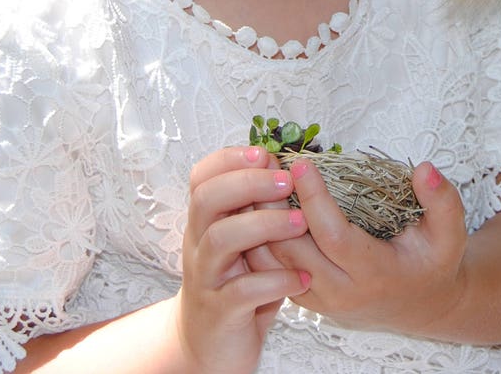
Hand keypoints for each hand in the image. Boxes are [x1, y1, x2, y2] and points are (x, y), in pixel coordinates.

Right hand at [175, 146, 311, 373]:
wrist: (210, 346)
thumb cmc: (235, 286)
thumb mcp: (242, 244)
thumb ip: (257, 210)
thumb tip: (286, 167)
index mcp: (204, 223)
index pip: (202, 178)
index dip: (229, 160)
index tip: (265, 154)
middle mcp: (198, 245)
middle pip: (207, 199)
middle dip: (247, 183)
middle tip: (287, 182)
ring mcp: (206, 278)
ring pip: (220, 239)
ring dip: (263, 225)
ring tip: (301, 223)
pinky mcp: (220, 311)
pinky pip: (243, 290)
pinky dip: (275, 280)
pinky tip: (303, 278)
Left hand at [252, 158, 468, 335]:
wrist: (421, 305)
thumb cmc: (432, 263)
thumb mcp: (449, 234)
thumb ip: (442, 201)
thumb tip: (424, 170)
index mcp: (375, 274)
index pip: (335, 236)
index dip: (315, 200)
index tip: (301, 165)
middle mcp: (342, 292)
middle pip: (294, 251)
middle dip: (274, 208)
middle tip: (265, 167)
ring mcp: (320, 299)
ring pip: (275, 264)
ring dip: (260, 223)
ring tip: (254, 182)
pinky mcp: (306, 298)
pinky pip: (272, 270)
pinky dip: (259, 239)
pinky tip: (257, 206)